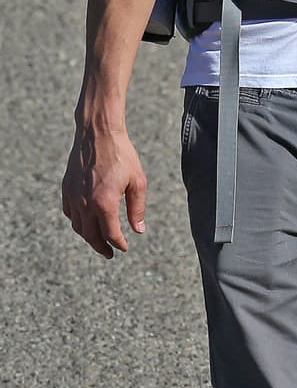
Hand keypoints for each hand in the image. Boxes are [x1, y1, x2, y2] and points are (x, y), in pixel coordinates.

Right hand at [62, 121, 147, 258]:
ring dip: (88, 236)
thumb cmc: (122, 155)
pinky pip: (69, 212)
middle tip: (110, 253)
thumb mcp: (138, 182)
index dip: (118, 244)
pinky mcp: (67, 188)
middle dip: (101, 247)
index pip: (110, 234)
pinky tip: (85, 221)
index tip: (124, 248)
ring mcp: (73, 196)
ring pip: (78, 226)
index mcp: (105, 204)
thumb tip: (139, 230)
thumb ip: (137, 208)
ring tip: (99, 240)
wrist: (98, 133)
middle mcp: (86, 203)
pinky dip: (77, 221)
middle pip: (91, 235)